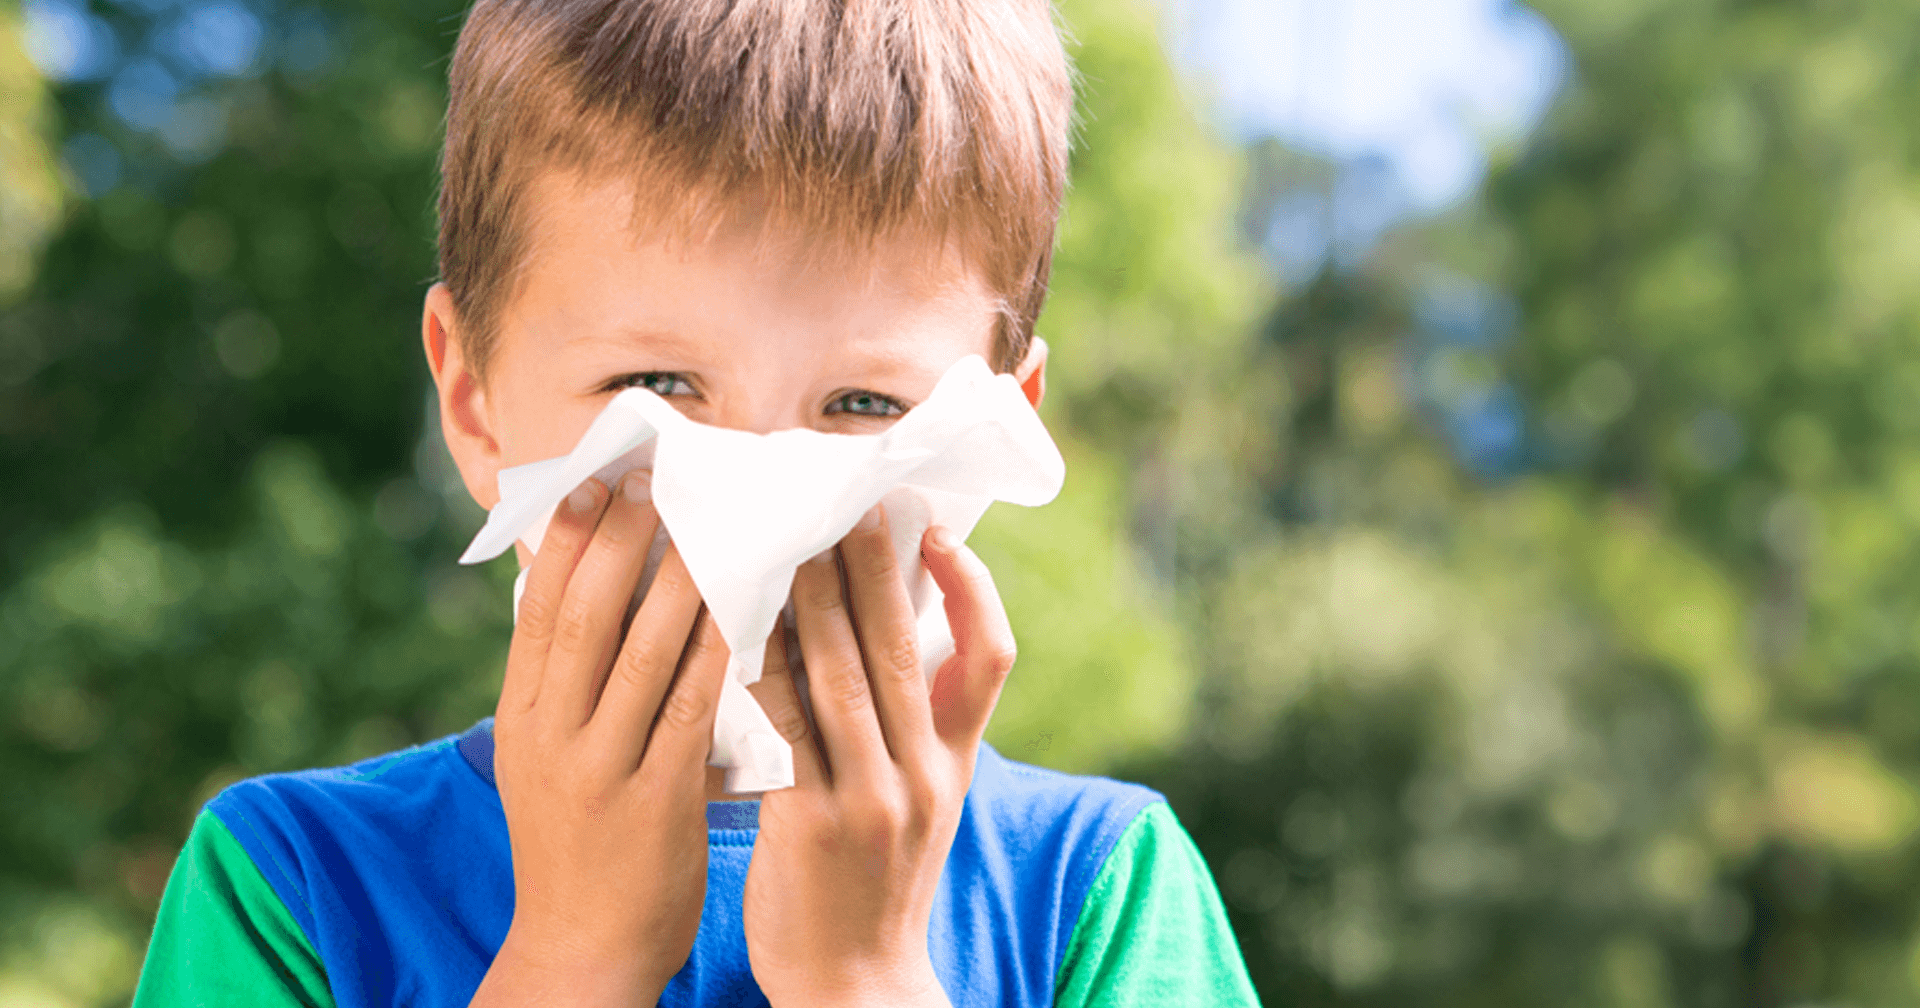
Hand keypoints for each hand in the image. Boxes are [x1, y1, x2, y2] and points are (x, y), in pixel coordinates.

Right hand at [469, 472, 730, 1007]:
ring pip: (642, 653)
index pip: (541, 610)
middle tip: (657, 478)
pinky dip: (720, 651)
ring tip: (712, 522)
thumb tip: (588, 596)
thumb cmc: (578, 847)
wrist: (580, 954)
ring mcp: (600, 769)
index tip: (599, 478)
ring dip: (679, 580)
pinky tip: (747, 609)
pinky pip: (692, 709)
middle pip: (586, 616)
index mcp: (523, 720)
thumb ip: (566, 688)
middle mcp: (551, 736)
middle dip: (622, 539)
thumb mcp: (547, 763)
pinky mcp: (656, 801)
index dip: (571, 540)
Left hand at [742, 504, 1017, 1007]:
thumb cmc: (877, 883)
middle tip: (843, 496)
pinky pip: (782, 726)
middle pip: (899, 646)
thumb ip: (919, 727)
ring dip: (810, 599)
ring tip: (783, 539)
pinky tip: (733, 627)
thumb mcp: (926, 806)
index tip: (938, 531)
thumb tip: (894, 632)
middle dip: (870, 564)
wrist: (857, 988)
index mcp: (955, 762)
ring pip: (839, 674)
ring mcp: (871, 799)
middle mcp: (923, 774)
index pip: (989, 659)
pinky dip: (759, 669)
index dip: (970, 590)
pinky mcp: (811, 823)